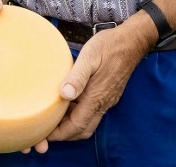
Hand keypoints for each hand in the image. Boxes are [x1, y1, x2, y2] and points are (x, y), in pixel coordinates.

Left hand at [47, 16, 156, 140]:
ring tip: (54, 116)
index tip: (43, 134)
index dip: (59, 134)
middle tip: (46, 129)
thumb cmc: (109, 46)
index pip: (76, 126)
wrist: (132, 42)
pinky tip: (68, 102)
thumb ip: (77, 76)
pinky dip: (78, 114)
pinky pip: (92, 112)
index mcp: (96, 97)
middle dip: (64, 134)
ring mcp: (106, 100)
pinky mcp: (108, 95)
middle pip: (82, 130)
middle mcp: (102, 103)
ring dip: (71, 125)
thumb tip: (64, 94)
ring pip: (87, 123)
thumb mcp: (90, 56)